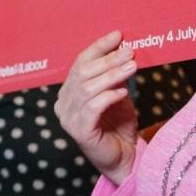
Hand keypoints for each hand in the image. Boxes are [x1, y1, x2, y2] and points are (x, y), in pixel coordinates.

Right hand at [55, 30, 138, 185]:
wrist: (122, 159)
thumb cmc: (118, 127)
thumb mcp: (116, 96)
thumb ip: (113, 78)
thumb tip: (122, 52)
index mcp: (68, 92)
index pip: (79, 63)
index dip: (98, 48)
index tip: (117, 36)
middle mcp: (63, 103)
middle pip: (82, 73)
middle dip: (107, 60)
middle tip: (129, 51)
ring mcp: (68, 118)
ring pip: (88, 88)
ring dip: (112, 75)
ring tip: (132, 66)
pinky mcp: (79, 131)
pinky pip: (92, 107)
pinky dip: (108, 96)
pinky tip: (123, 92)